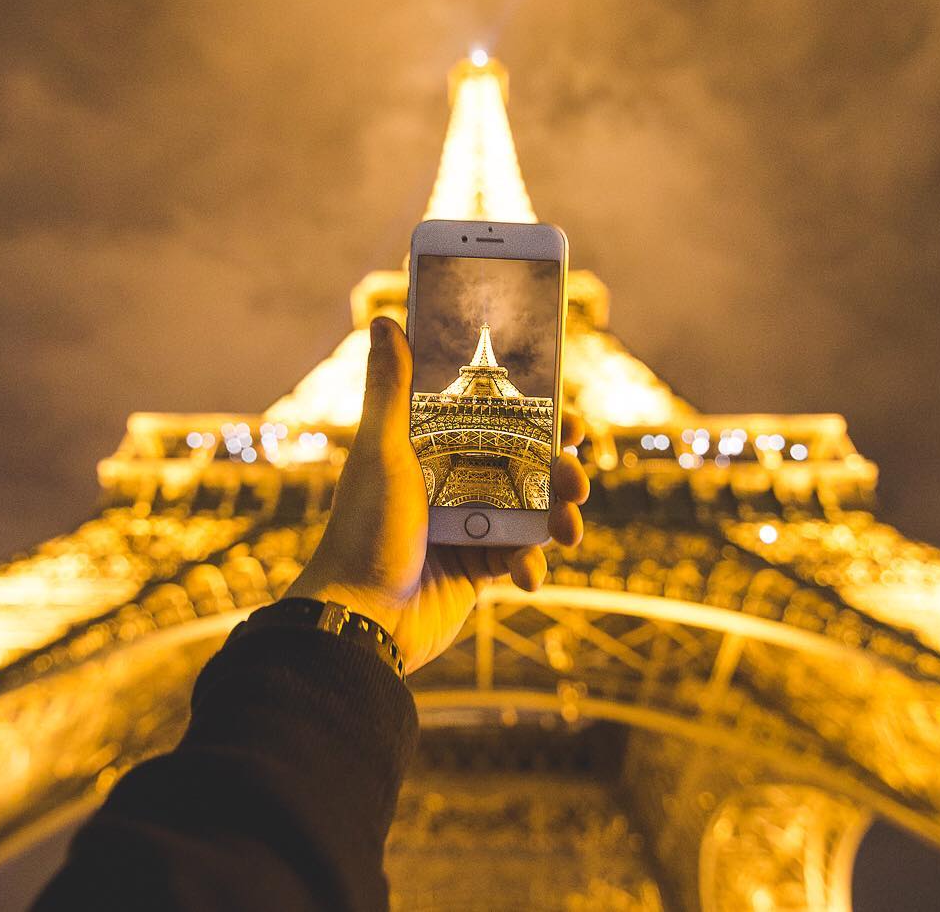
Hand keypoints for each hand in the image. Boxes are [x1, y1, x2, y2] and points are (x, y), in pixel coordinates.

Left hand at [289, 315, 589, 672]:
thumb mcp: (380, 452)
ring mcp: (470, 524)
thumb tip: (384, 320)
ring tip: (569, 529)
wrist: (361, 619)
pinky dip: (531, 564)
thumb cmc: (364, 531)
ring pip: (534, 509)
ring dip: (560, 516)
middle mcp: (456, 480)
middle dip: (562, 469)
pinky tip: (525, 574)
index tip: (572, 419)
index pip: (498, 417)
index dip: (540, 414)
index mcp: (435, 447)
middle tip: (578, 478)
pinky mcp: (478, 569)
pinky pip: (521, 557)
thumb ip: (389, 389)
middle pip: (527, 462)